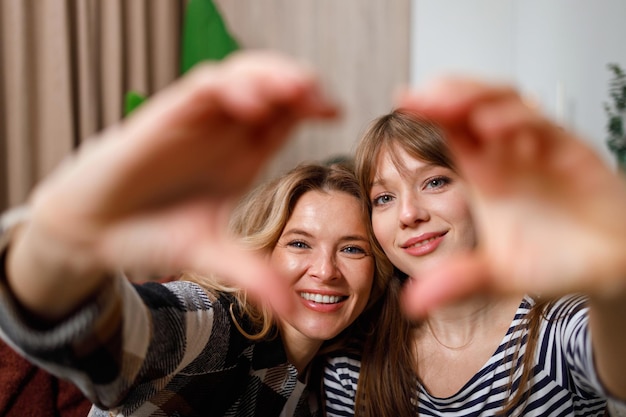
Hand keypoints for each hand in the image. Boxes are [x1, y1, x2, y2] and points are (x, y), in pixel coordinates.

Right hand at [8, 50, 336, 319]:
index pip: (285, 117)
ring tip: (297, 89)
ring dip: (271, 76)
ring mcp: (196, 121)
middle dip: (299, 85)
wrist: (92, 229)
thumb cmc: (150, 232)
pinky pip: (205, 87)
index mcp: (241, 155)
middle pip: (272, 88)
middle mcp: (223, 132)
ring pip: (243, 76)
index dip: (311, 107)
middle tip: (322, 100)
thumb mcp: (211, 254)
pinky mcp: (166, 116)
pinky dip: (231, 87)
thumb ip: (253, 277)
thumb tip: (294, 312)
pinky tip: (251, 103)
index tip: (335, 114)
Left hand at [396, 78, 625, 316]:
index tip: (403, 100)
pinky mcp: (573, 152)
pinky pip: (545, 126)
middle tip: (418, 97)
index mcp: (484, 174)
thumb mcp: (498, 276)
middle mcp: (508, 155)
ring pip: (507, 104)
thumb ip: (460, 282)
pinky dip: (519, 121)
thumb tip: (413, 303)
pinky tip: (494, 127)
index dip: (428, 111)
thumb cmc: (553, 262)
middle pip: (474, 107)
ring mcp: (540, 150)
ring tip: (446, 104)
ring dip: (477, 98)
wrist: (608, 271)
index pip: (451, 131)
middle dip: (447, 95)